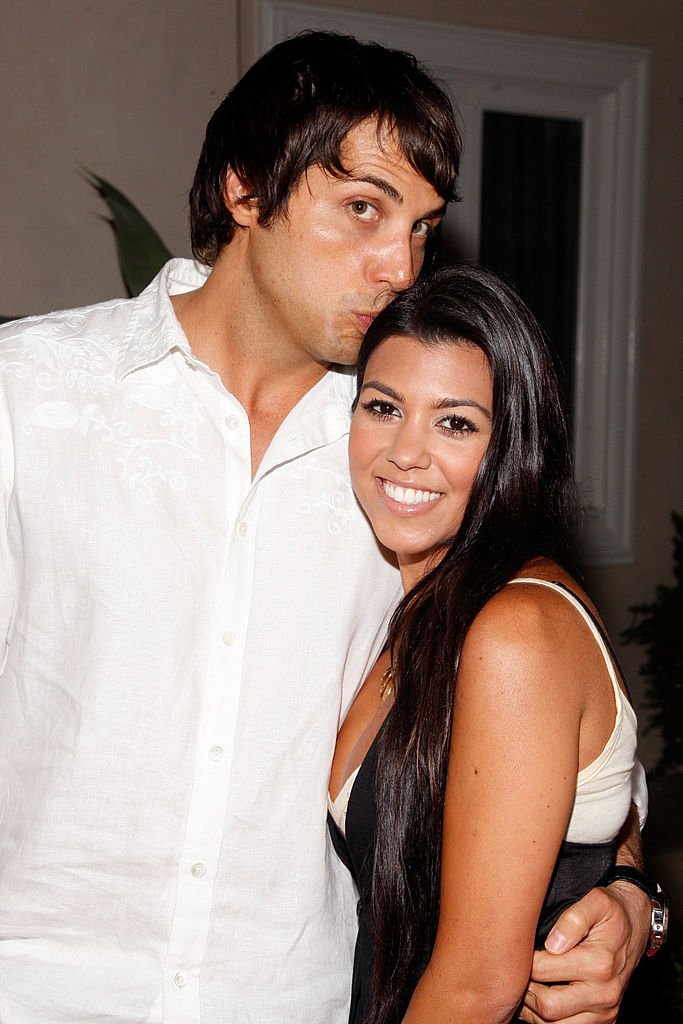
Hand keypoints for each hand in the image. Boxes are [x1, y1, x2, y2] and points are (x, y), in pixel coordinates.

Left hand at [518, 881, 649, 1022]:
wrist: (636, 927)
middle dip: (526, 990)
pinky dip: (549, 1020)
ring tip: (527, 985)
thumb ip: (573, 919)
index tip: (518, 951)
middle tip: (518, 972)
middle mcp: (604, 993)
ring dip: (534, 1010)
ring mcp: (605, 1011)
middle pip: (548, 1007)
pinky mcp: (605, 1020)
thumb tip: (553, 945)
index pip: (542, 971)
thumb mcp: (596, 901)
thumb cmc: (612, 912)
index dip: (523, 962)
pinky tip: (541, 998)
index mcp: (599, 963)